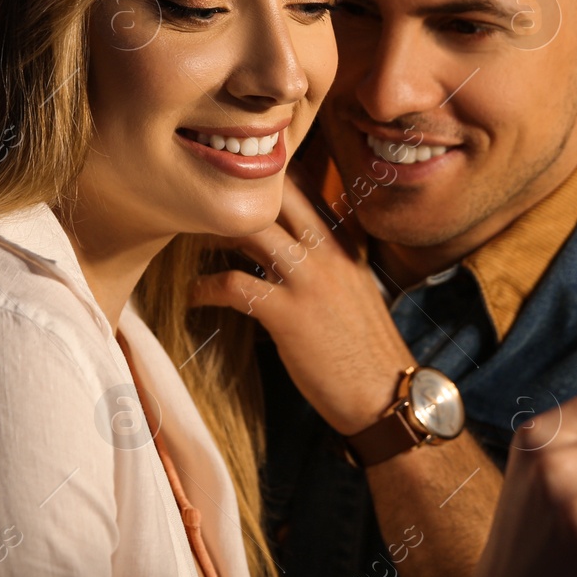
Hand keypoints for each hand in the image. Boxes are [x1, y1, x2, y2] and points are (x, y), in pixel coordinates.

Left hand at [189, 176, 414, 435]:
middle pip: (279, 197)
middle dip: (241, 196)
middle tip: (209, 207)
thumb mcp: (357, 290)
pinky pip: (233, 284)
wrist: (385, 393)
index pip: (308, 192)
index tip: (240, 187)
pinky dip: (205, 287)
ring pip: (253, 230)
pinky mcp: (287, 313)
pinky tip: (193, 294)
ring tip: (192, 242)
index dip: (271, 183)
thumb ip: (331, 263)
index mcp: (346, 246)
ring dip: (215, 233)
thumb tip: (297, 252)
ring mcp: (308, 281)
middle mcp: (328, 253)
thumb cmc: (367, 350)